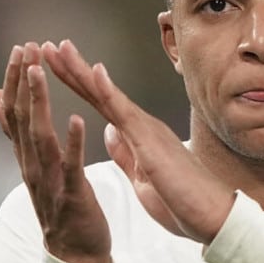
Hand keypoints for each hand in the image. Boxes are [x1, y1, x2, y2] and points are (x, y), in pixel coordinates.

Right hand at [0, 43, 112, 262]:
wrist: (74, 250)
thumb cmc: (56, 201)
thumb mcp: (30, 163)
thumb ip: (15, 132)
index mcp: (27, 155)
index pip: (14, 111)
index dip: (15, 79)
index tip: (20, 48)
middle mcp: (32, 164)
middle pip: (22, 117)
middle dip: (23, 81)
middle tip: (26, 48)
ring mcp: (49, 179)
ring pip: (39, 135)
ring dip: (39, 102)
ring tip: (39, 72)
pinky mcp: (71, 193)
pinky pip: (70, 165)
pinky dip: (71, 142)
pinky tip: (75, 118)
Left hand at [42, 40, 234, 244]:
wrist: (214, 217)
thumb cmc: (182, 200)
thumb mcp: (142, 176)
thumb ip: (125, 152)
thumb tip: (108, 131)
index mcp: (137, 134)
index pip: (100, 102)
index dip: (78, 81)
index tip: (56, 63)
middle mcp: (141, 126)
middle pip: (100, 91)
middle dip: (74, 68)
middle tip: (49, 45)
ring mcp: (147, 131)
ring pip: (108, 95)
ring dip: (83, 71)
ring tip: (61, 49)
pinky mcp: (151, 143)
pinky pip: (125, 114)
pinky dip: (109, 91)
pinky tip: (95, 72)